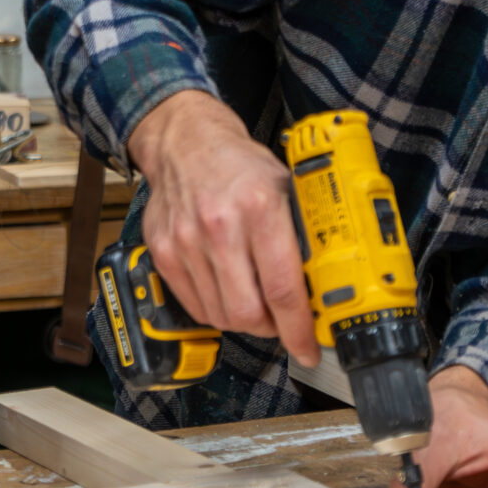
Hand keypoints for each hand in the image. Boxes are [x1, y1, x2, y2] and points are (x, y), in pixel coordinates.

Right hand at [124, 89, 317, 365]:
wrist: (184, 139)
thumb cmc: (239, 163)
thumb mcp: (284, 185)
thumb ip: (300, 233)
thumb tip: (324, 285)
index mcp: (259, 206)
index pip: (283, 288)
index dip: (299, 330)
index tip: (310, 348)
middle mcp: (220, 226)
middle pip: (248, 314)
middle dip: (271, 329)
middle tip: (281, 321)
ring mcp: (186, 241)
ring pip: (221, 315)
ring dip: (244, 320)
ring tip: (255, 302)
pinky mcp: (163, 251)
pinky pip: (194, 305)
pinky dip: (216, 310)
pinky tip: (228, 292)